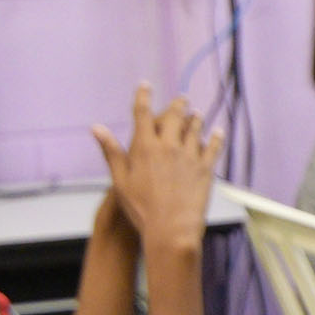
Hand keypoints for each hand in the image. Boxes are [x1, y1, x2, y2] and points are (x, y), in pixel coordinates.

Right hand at [91, 90, 218, 256]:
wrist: (171, 229)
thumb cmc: (141, 208)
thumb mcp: (120, 181)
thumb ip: (111, 152)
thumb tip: (96, 128)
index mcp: (145, 147)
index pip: (143, 113)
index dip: (143, 96)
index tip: (145, 85)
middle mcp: (168, 146)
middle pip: (174, 116)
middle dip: (177, 105)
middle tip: (181, 99)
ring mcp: (189, 156)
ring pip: (194, 128)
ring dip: (195, 119)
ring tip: (196, 114)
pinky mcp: (205, 169)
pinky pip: (213, 147)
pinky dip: (215, 137)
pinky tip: (217, 131)